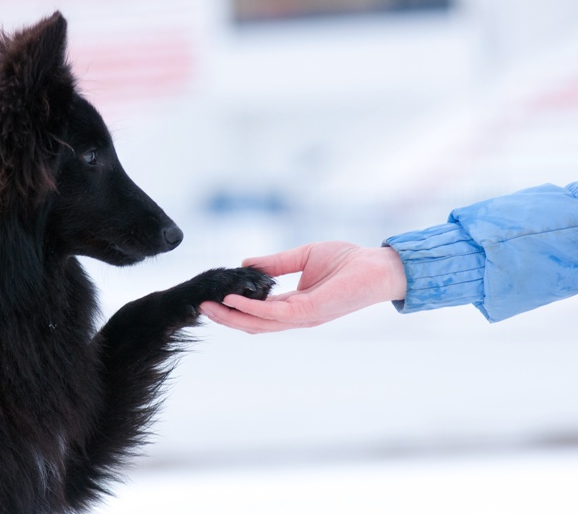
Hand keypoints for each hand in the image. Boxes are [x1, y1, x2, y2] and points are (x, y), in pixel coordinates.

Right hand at [199, 241, 406, 332]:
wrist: (379, 266)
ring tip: (208, 306)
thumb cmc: (349, 261)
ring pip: (259, 323)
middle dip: (225, 317)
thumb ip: (276, 263)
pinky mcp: (310, 311)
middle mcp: (297, 316)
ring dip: (231, 316)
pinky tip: (233, 299)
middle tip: (200, 307)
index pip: (258, 312)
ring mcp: (303, 316)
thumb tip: (247, 264)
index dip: (234, 308)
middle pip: (253, 323)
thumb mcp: (303, 256)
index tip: (211, 298)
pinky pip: (274, 314)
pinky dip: (251, 307)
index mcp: (295, 305)